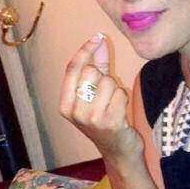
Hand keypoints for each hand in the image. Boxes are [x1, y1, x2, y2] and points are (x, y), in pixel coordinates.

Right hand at [59, 33, 142, 160]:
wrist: (118, 151)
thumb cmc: (105, 119)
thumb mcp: (94, 95)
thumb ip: (96, 66)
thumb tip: (99, 40)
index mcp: (65, 105)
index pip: (72, 69)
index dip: (85, 50)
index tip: (97, 37)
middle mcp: (74, 112)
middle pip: (92, 72)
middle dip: (104, 77)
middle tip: (106, 96)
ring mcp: (91, 118)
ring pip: (108, 82)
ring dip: (116, 90)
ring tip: (113, 106)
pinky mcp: (110, 122)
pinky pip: (121, 94)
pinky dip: (124, 99)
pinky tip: (121, 112)